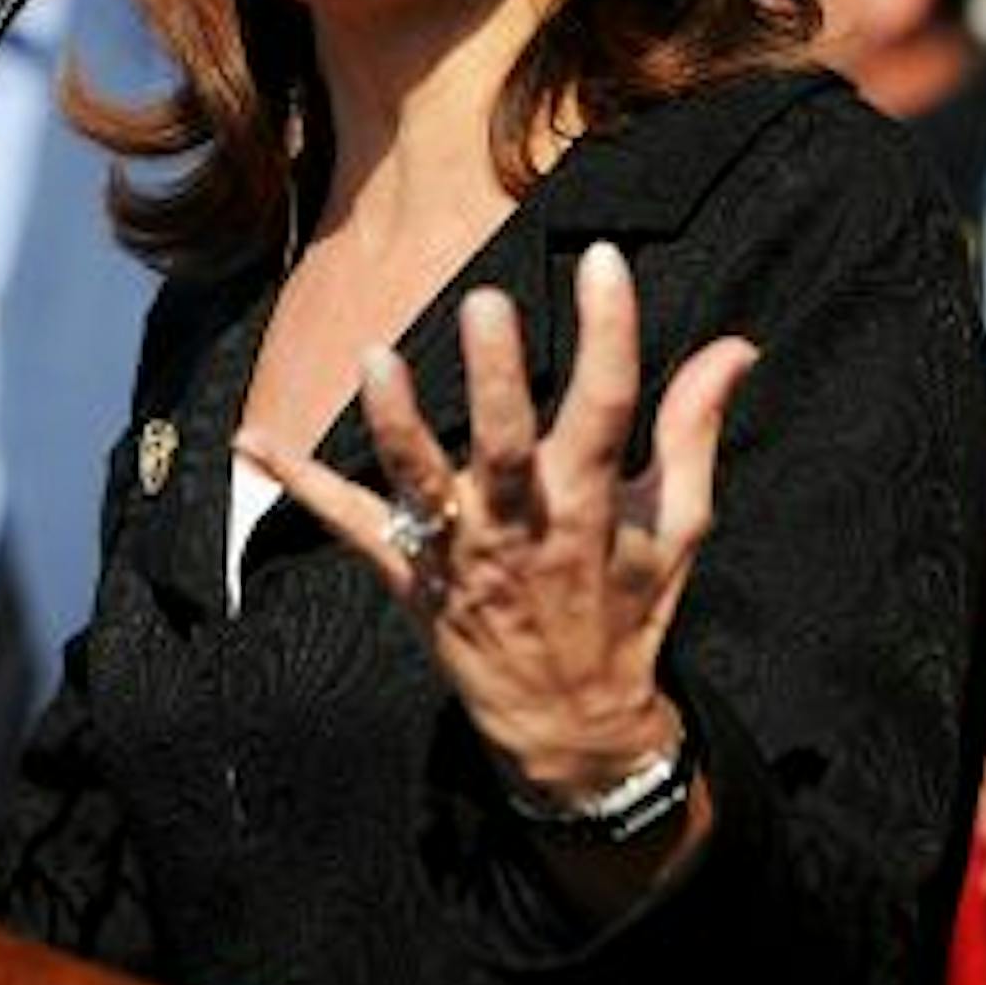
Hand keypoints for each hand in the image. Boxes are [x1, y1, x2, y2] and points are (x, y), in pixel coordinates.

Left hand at [236, 239, 757, 807]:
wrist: (572, 726)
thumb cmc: (627, 609)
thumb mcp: (676, 528)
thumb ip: (694, 430)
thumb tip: (736, 346)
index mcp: (592, 506)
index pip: (609, 407)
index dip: (611, 333)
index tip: (602, 258)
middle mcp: (522, 525)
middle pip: (507, 445)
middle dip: (497, 380)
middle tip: (485, 304)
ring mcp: (458, 551)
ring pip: (422, 484)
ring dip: (395, 424)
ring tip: (375, 359)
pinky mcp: (408, 574)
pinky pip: (348, 524)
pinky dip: (297, 483)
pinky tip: (249, 440)